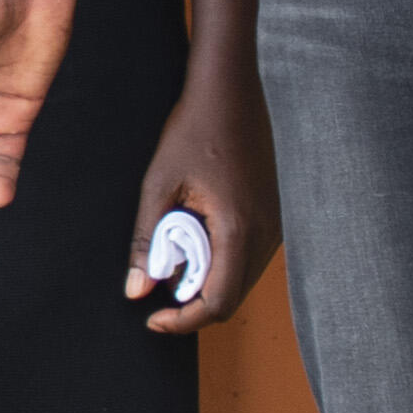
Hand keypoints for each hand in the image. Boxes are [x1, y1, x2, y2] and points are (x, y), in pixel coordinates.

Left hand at [128, 86, 279, 337]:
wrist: (229, 91)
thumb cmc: (193, 130)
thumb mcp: (158, 186)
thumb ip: (148, 242)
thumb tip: (137, 290)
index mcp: (238, 229)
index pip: (218, 302)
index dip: (185, 321)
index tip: (154, 320)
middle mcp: (266, 233)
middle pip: (232, 296)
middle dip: (192, 303)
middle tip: (155, 288)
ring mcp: (275, 225)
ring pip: (241, 278)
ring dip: (206, 280)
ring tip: (172, 256)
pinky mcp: (273, 215)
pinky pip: (248, 257)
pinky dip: (220, 261)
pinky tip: (193, 238)